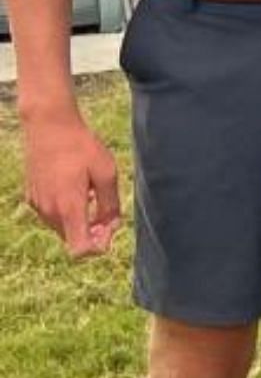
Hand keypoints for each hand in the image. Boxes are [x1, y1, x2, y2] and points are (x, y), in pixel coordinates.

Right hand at [24, 114, 120, 256]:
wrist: (49, 127)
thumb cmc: (82, 147)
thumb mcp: (107, 172)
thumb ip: (110, 204)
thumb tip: (112, 225)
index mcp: (69, 208)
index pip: (80, 250)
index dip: (98, 247)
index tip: (109, 228)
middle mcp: (49, 212)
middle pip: (72, 239)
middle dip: (92, 231)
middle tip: (108, 212)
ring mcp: (37, 205)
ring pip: (62, 226)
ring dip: (79, 220)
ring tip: (93, 194)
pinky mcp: (32, 197)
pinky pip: (52, 213)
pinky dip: (66, 210)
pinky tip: (77, 187)